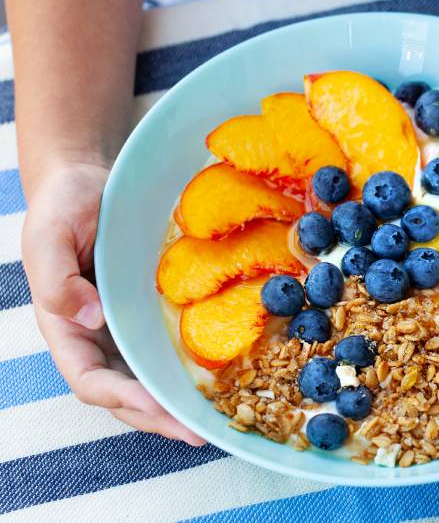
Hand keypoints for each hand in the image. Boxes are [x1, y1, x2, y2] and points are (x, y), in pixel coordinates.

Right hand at [22, 161, 204, 444]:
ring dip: (176, 401)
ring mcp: (124, 326)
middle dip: (157, 416)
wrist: (89, 180)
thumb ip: (56, 280)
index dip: (120, 397)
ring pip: (148, 377)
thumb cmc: (63, 205)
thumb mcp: (47, 234)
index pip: (89, 378)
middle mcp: (96, 335)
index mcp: (65, 326)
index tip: (154, 405)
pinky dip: (187, 366)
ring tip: (214, 419)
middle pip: (123, 391)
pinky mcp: (149, 311)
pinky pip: (167, 346)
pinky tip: (218, 376)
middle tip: (197, 431)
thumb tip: (89, 317)